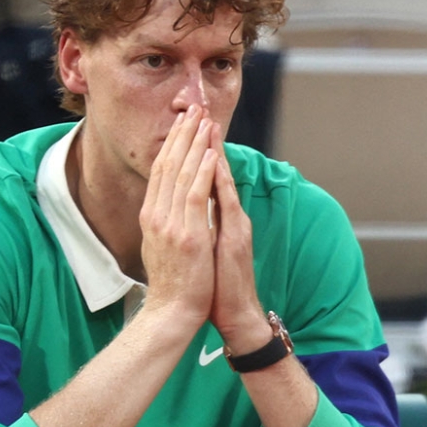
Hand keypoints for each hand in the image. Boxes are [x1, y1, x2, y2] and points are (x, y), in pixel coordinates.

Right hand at [139, 106, 219, 330]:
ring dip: (194, 144)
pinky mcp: (187, 234)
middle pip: (168, 165)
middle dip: (181, 135)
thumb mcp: (162, 247)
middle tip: (192, 109)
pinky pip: (195, 194)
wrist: (172, 313)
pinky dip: (203, 170)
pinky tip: (211, 152)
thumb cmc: (173, 286)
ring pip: (181, 173)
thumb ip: (165, 223)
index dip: (172, 144)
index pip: (160, 171)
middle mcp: (156, 216)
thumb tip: (169, 205)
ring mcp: (169, 224)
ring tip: (204, 120)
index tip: (182, 123)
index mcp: (151, 218)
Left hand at [208, 127, 269, 351]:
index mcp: (222, 219)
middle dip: (205, 142)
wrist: (234, 314)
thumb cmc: (216, 286)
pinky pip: (225, 202)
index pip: (208, 178)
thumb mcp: (206, 249)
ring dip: (214, 151)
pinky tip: (214, 161)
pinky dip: (219, 180)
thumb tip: (190, 208)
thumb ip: (203, 225)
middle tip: (198, 112)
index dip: (200, 152)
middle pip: (216, 172)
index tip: (190, 128)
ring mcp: (235, 225)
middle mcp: (230, 217)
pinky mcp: (236, 237)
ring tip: (207, 124)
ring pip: (222, 181)